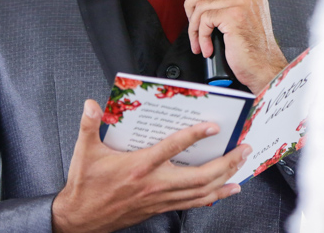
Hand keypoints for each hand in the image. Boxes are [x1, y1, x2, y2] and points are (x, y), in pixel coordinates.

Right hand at [52, 100, 249, 232]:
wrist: (79, 219)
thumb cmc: (86, 186)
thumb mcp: (85, 153)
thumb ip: (89, 126)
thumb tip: (90, 104)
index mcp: (139, 166)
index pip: (172, 148)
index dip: (194, 136)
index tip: (213, 126)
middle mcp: (155, 184)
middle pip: (199, 176)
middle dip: (226, 162)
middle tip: (243, 148)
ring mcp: (161, 198)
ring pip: (201, 191)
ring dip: (225, 177)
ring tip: (242, 163)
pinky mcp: (162, 207)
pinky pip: (194, 203)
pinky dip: (215, 196)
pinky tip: (228, 189)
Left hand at [185, 0, 287, 93]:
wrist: (264, 64)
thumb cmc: (252, 41)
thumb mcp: (246, 8)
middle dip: (190, 2)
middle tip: (192, 19)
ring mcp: (243, 0)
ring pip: (200, 3)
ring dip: (193, 25)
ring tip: (199, 38)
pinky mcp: (234, 15)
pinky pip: (203, 19)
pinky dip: (200, 36)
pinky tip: (207, 47)